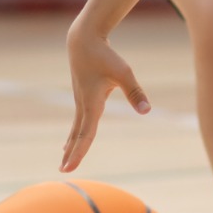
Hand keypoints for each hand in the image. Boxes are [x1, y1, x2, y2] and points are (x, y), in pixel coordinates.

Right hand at [62, 23, 151, 171]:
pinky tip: (69, 142)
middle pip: (78, 134)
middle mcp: (83, 105)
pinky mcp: (81, 96)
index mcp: (92, 103)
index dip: (79, 151)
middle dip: (72, 153)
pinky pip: (77, 121)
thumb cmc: (105, 56)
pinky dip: (74, 134)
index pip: (86, 133)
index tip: (70, 167)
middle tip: (64, 171)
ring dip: (71, 145)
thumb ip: (135, 93)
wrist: (83, 41)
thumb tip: (147, 111)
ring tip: (64, 160)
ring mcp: (80, 101)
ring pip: (75, 128)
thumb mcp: (124, 73)